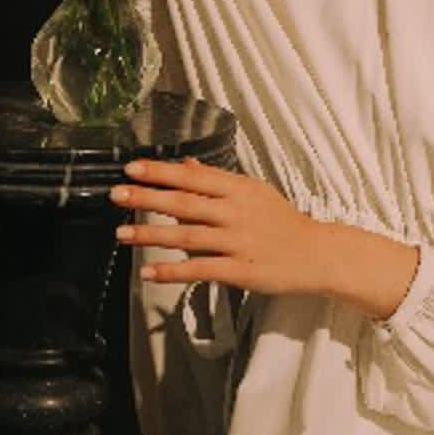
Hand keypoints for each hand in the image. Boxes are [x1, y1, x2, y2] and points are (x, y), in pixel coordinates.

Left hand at [112, 155, 326, 298]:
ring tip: (121, 233)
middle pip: (185, 202)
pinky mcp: (241, 271)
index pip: (193, 176)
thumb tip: (183, 163)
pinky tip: (149, 271)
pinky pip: (201, 270)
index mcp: (239, 188)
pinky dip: (173, 270)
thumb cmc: (282, 221)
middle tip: (116, 194)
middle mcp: (236, 212)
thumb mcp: (253, 191)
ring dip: (151, 234)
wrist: (317, 254)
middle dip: (147, 197)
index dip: (161, 171)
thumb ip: (216, 179)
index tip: (132, 168)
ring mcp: (238, 242)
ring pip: (188, 236)